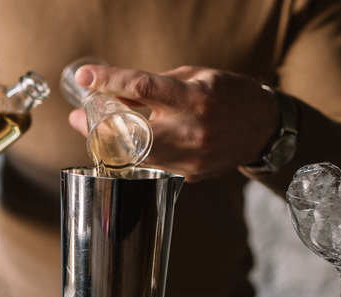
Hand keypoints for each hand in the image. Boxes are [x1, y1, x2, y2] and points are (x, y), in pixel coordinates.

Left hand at [68, 65, 278, 181]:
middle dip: (98, 127)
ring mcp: (191, 159)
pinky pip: (152, 166)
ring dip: (112, 143)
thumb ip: (155, 85)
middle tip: (78, 117)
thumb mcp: (194, 77)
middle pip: (130, 135)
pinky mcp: (189, 176)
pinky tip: (128, 145)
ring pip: (136, 156)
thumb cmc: (227, 95)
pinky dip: (135, 154)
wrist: (262, 129)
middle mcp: (192, 131)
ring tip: (98, 130)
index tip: (85, 78)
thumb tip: (114, 90)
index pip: (142, 88)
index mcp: (194, 99)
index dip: (109, 81)